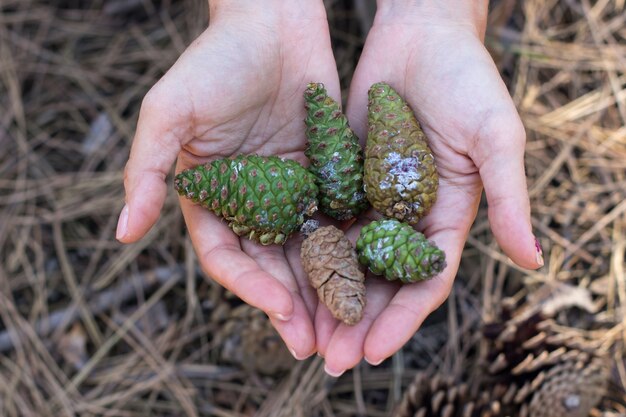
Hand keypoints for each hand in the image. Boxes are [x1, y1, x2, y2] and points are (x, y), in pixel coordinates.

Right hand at [116, 0, 339, 359]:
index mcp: (209, 196)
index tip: (280, 309)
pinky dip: (351, 248)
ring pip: (308, 251)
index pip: (226, 256)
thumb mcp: (170, 112)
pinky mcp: (324, 174)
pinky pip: (338, 218)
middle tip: (316, 343)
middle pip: (271, 265)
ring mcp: (289, 190)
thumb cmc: (215, 59)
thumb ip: (146, 170)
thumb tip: (122, 233)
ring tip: (346, 324)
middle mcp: (249, 201)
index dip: (250, 287)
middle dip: (292, 304)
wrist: (273, 18)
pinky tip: (371, 274)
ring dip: (324, 289)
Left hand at [317, 1, 542, 374]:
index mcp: (447, 216)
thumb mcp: (495, 135)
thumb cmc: (467, 78)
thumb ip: (508, 196)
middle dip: (357, 322)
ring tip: (302, 334)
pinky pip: (321, 220)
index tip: (374, 353)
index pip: (425, 282)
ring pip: (346, 260)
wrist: (421, 33)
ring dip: (327, 298)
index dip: (402, 320)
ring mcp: (372, 199)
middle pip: (380, 282)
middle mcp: (407, 216)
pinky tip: (283, 278)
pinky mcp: (341, 177)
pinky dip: (306, 252)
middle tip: (329, 360)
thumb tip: (534, 261)